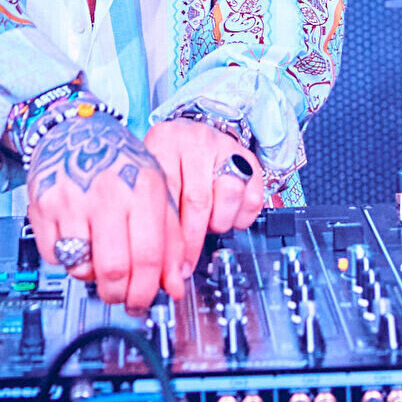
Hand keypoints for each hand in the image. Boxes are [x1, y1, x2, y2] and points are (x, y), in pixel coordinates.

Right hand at [24, 113, 179, 310]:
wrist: (75, 129)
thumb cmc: (118, 162)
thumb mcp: (155, 192)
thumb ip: (171, 240)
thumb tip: (174, 286)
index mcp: (143, 188)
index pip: (149, 256)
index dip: (147, 290)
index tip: (144, 302)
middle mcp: (108, 192)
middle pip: (115, 270)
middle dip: (119, 295)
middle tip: (121, 297)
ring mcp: (72, 199)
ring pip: (81, 268)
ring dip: (91, 278)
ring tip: (98, 263)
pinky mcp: (43, 205)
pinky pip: (54, 256)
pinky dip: (67, 260)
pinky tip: (77, 241)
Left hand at [144, 117, 267, 298]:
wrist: (192, 135)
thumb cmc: (167, 161)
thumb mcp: (150, 176)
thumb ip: (151, 211)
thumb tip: (156, 263)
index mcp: (164, 141)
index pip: (166, 195)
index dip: (167, 238)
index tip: (167, 266)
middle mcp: (196, 140)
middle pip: (197, 200)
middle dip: (192, 242)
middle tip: (186, 264)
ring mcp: (225, 147)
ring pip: (229, 195)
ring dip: (218, 222)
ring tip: (207, 224)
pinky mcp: (250, 160)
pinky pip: (251, 199)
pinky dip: (239, 217)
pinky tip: (224, 213)